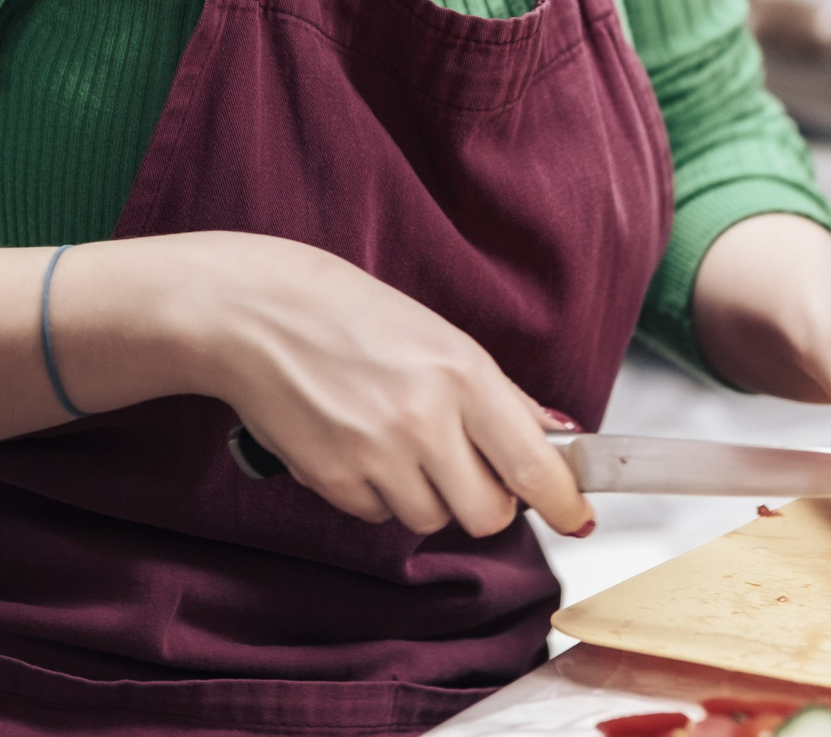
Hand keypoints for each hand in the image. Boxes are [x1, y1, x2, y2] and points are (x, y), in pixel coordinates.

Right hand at [0, 231, 593, 539]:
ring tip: (391, 438)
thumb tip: (557, 434)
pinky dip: (375, 491)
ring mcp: (377, 455)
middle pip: (487, 513)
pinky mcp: (334, 480)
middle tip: (460, 465)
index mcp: (462, 372)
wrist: (253, 312)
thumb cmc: (348, 312)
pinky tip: (353, 441)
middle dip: (481, 501)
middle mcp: (426, 418)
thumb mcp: (435, 334)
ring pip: (430, 518)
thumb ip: (499, 393)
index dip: (563, 501)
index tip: (577, 516)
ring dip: (423, 495)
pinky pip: (378, 513)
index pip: (534, 463)